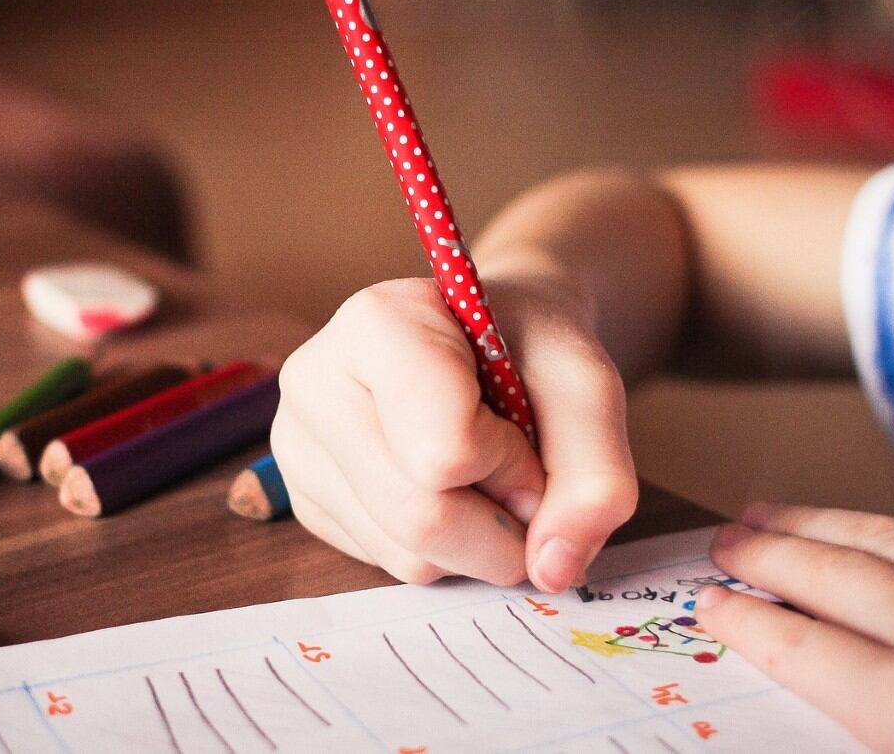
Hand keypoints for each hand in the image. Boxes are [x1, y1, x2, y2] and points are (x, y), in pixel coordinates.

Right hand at [270, 276, 636, 590]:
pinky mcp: (304, 500)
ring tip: (481, 474)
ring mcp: (298, 445)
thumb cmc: (529, 348)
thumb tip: (553, 570)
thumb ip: (596, 475)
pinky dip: (442, 549)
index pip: (444, 451)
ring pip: (406, 555)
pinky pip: (388, 565)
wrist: (489, 340)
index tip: (525, 428)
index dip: (511, 464)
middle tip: (523, 477)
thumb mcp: (587, 386)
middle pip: (420, 517)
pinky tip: (444, 489)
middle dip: (501, 524)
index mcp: (374, 324)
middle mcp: (314, 382)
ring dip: (476, 541)